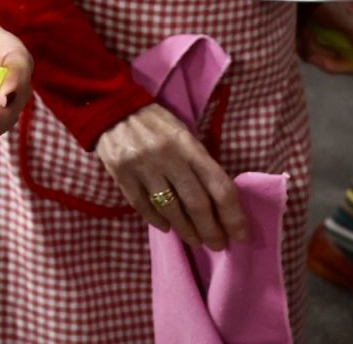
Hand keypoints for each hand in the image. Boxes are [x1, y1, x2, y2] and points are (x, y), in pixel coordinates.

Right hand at [95, 104, 248, 249]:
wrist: (112, 107)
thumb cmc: (156, 123)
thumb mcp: (183, 134)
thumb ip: (199, 163)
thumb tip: (218, 201)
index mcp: (188, 145)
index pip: (219, 186)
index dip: (233, 214)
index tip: (240, 234)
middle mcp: (168, 157)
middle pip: (197, 203)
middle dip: (211, 230)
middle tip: (218, 245)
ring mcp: (143, 167)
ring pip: (170, 209)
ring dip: (186, 230)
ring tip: (196, 241)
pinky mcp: (121, 174)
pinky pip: (142, 205)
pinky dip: (157, 220)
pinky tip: (167, 227)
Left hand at [299, 1, 352, 75]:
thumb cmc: (325, 2)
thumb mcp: (342, 17)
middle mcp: (352, 45)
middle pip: (352, 67)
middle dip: (332, 63)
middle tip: (314, 56)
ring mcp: (334, 48)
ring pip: (328, 62)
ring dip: (314, 49)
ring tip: (305, 32)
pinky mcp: (316, 49)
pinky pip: (311, 56)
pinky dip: (304, 47)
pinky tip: (301, 34)